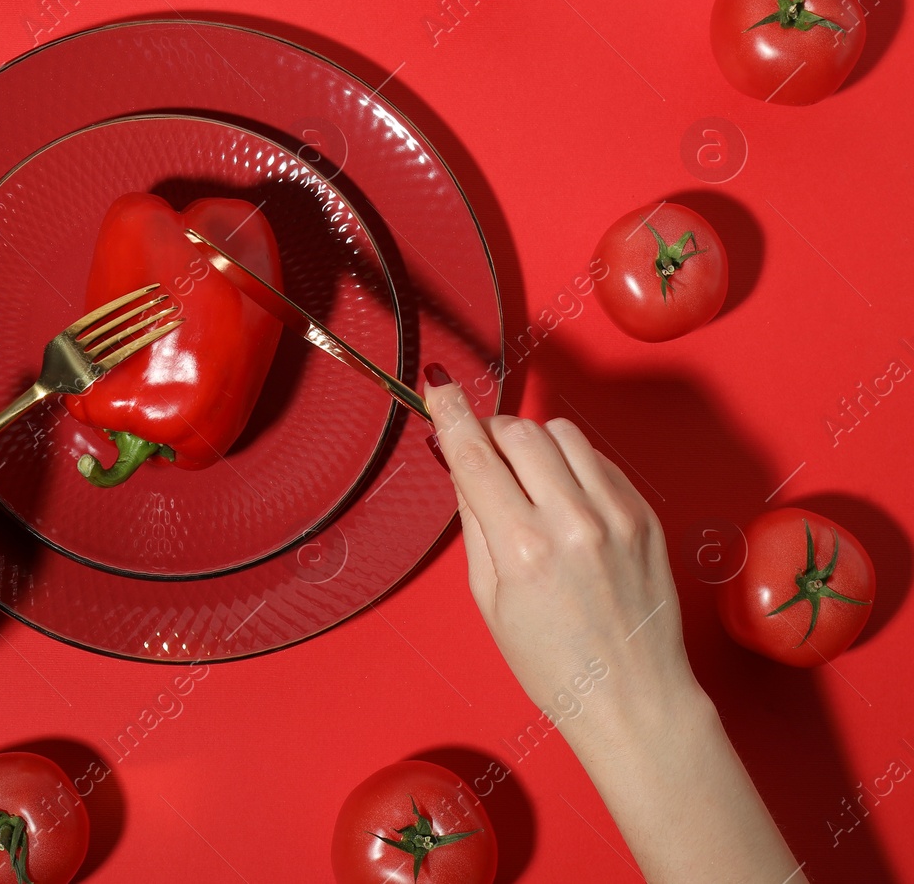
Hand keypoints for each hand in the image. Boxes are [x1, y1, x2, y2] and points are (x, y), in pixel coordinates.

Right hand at [421, 364, 697, 739]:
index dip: (452, 413)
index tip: (440, 388)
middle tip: (484, 453)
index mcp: (522, 549)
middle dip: (492, 432)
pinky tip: (565, 501)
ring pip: (562, 433)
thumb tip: (461, 463)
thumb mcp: (488, 598)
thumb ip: (474, 521)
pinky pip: (598, 460)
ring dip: (534, 444)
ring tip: (528, 480)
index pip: (475, 455)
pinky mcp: (644, 515)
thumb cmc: (553, 662)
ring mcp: (616, 515)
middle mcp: (572, 523)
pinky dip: (572, 466)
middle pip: (519, 431)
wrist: (632, 696)